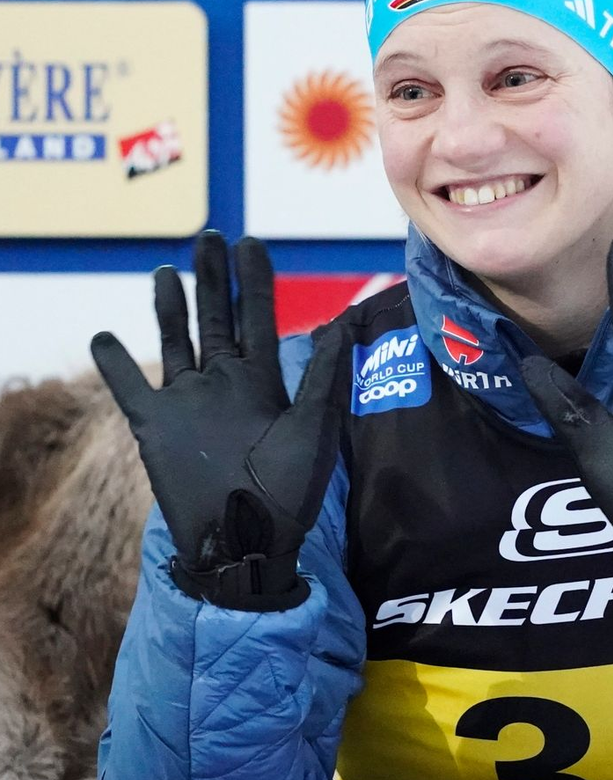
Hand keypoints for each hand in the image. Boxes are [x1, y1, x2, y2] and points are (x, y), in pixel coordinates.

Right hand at [91, 231, 346, 602]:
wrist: (248, 542)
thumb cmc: (289, 491)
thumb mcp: (314, 429)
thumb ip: (323, 377)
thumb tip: (341, 325)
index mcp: (264, 381)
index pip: (258, 318)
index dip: (254, 282)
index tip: (251, 243)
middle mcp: (224, 383)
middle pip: (215, 318)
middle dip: (212, 279)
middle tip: (209, 237)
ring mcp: (188, 401)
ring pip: (175, 341)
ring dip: (169, 307)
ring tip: (164, 271)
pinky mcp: (155, 425)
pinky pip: (129, 386)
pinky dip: (114, 363)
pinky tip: (104, 336)